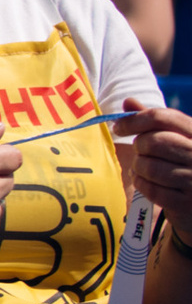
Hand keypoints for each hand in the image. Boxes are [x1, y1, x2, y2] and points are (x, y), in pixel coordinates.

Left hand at [115, 99, 191, 226]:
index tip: (119, 127)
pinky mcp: (187, 202)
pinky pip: (150, 189)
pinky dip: (142, 184)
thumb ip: (154, 122)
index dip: (134, 120)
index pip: (161, 117)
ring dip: (139, 168)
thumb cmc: (182, 164)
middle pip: (152, 141)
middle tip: (141, 153)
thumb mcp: (175, 138)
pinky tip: (146, 182)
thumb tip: (128, 101)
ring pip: (148, 167)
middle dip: (139, 147)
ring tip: (145, 168)